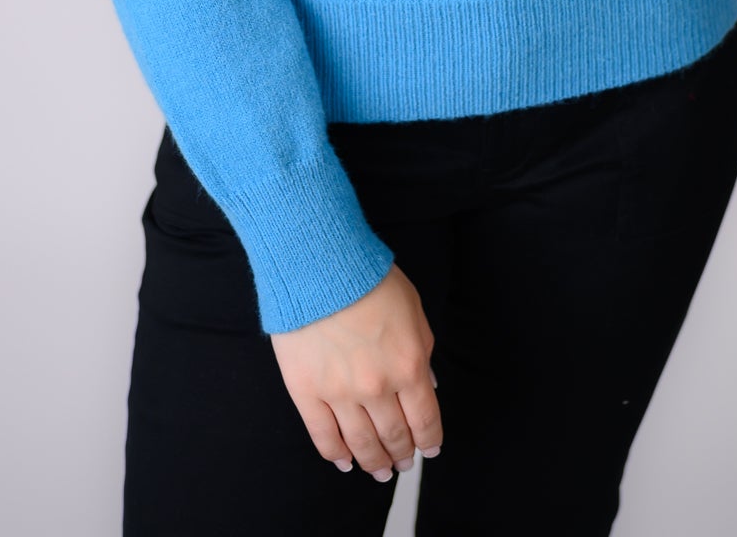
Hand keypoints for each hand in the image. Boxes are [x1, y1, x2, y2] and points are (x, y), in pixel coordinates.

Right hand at [270, 262, 442, 483]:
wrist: (319, 264)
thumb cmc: (368, 278)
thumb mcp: (413, 308)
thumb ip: (424, 350)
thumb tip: (428, 385)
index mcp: (409, 366)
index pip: (425, 420)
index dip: (429, 440)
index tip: (429, 449)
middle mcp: (377, 388)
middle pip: (394, 436)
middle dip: (402, 454)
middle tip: (403, 464)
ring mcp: (340, 394)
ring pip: (361, 444)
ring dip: (373, 462)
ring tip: (378, 471)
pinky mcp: (306, 392)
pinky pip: (323, 437)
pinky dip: (336, 455)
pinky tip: (344, 462)